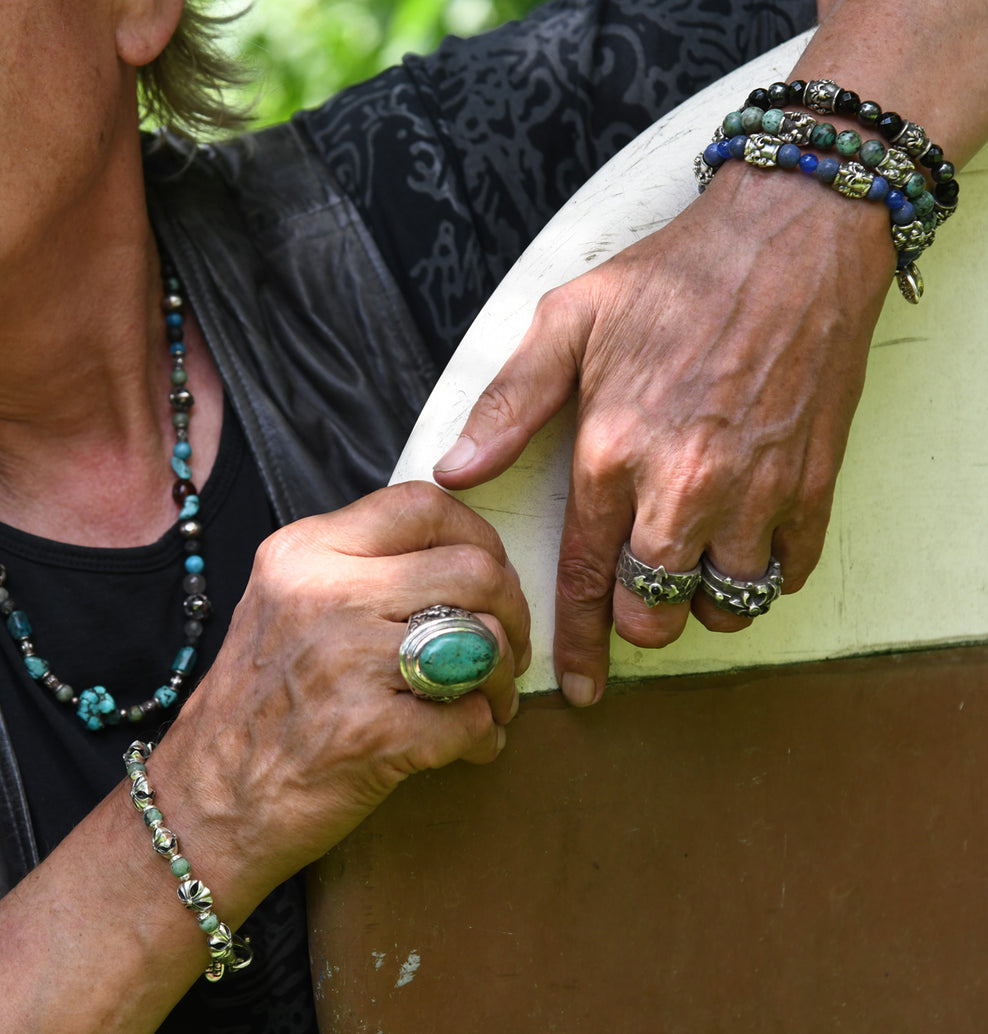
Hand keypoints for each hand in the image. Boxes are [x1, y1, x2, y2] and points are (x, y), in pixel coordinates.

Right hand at [152, 481, 529, 899]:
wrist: (209, 800)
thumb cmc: (260, 705)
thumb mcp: (285, 603)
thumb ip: (357, 567)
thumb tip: (460, 552)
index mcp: (305, 553)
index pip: (422, 505)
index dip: (478, 536)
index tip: (491, 574)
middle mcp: (324, 595)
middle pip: (473, 569)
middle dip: (513, 613)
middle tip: (505, 650)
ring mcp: (346, 662)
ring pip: (484, 641)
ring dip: (501, 681)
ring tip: (487, 702)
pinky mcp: (371, 734)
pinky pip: (474, 719)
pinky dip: (484, 738)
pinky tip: (464, 746)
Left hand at [433, 164, 894, 705]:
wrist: (792, 234)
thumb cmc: (674, 275)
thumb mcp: (569, 319)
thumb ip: (509, 403)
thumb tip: (454, 471)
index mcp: (612, 452)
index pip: (584, 579)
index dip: (578, 644)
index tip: (577, 686)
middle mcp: (683, 484)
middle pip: (653, 611)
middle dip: (636, 622)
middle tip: (633, 599)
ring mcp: (755, 487)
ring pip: (725, 603)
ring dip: (702, 602)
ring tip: (688, 567)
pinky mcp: (813, 479)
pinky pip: (789, 571)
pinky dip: (765, 576)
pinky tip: (744, 545)